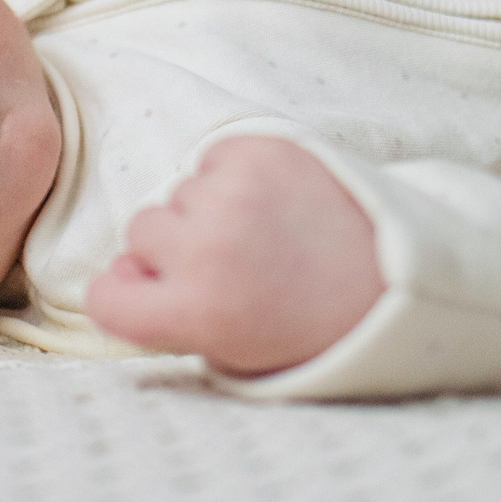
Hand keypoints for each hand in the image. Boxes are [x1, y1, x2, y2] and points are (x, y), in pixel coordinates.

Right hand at [84, 136, 385, 377]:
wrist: (397, 279)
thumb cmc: (307, 322)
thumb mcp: (232, 351)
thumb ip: (164, 318)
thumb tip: (116, 271)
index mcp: (198, 312)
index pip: (104, 297)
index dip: (124, 295)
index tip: (154, 296)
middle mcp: (209, 249)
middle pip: (141, 234)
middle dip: (175, 248)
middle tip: (235, 266)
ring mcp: (234, 193)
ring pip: (179, 193)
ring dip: (207, 210)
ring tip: (264, 234)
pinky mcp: (260, 150)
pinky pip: (212, 160)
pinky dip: (232, 177)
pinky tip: (273, 204)